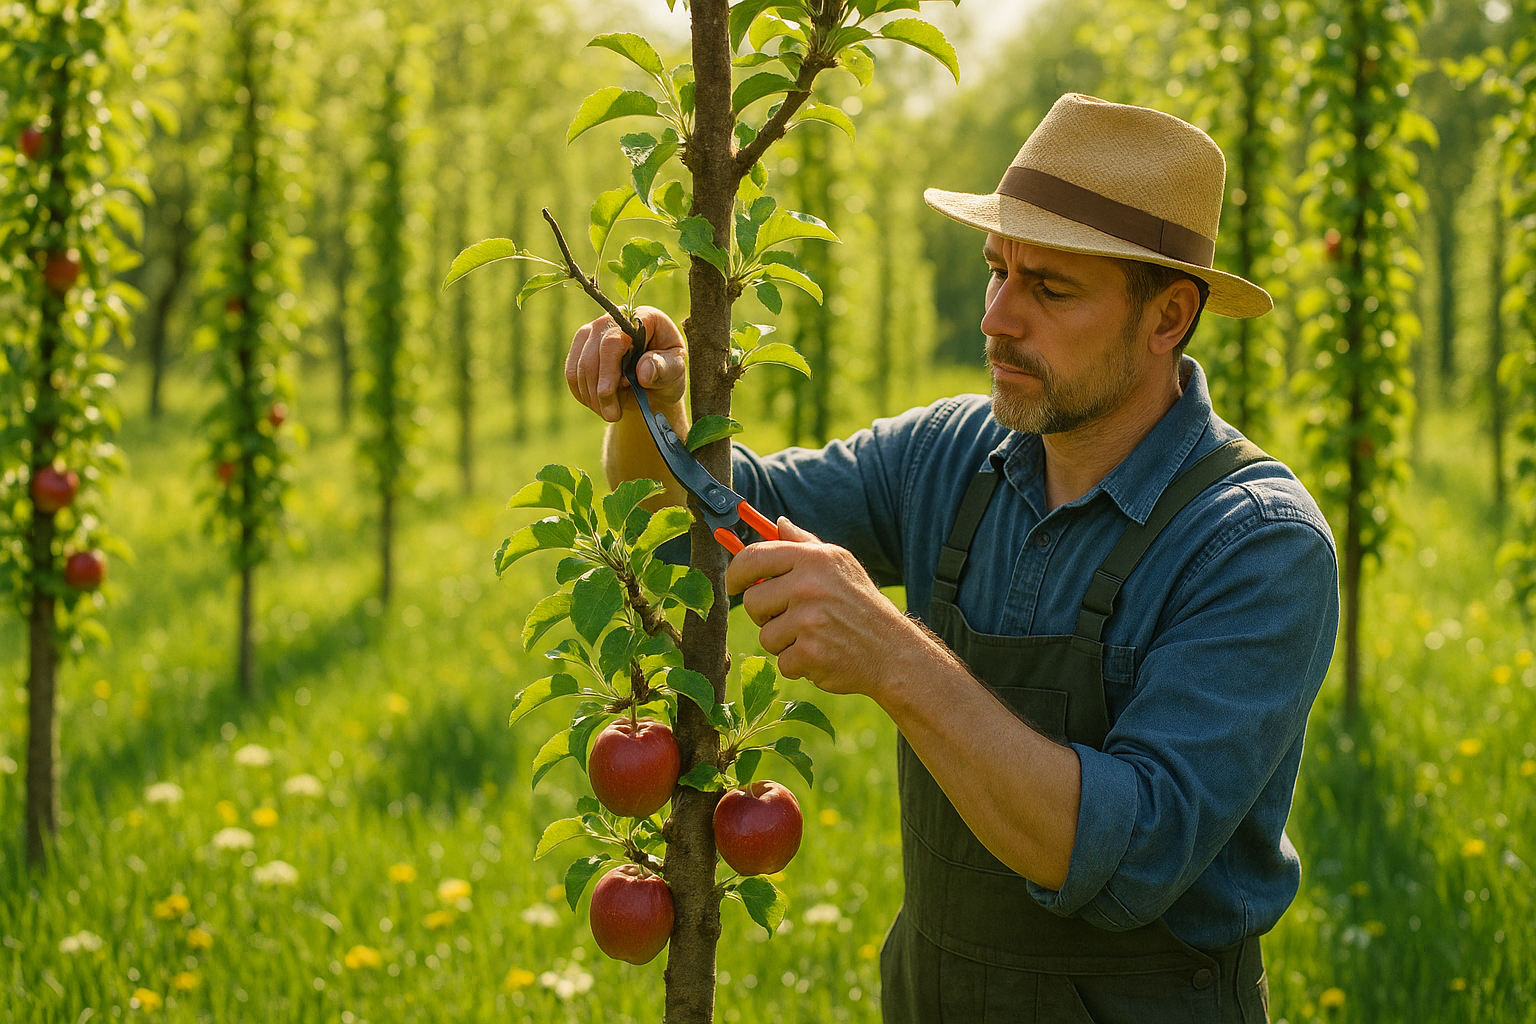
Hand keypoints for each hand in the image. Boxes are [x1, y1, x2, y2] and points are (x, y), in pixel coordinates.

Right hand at [566, 306, 687, 422]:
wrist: (655, 383)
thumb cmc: (668, 374)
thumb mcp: (676, 373)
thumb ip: (664, 369)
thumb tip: (644, 372)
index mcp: (643, 318)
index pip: (614, 340)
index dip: (608, 369)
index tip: (608, 394)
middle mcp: (615, 318)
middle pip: (592, 354)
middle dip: (599, 390)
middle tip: (613, 415)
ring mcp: (594, 330)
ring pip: (579, 366)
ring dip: (591, 396)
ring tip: (610, 413)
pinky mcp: (581, 345)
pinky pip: (571, 373)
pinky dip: (583, 393)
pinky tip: (599, 405)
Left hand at [727, 518, 938, 697]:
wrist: (893, 651)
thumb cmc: (861, 605)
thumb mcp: (840, 565)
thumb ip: (805, 544)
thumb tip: (777, 523)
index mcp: (813, 559)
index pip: (754, 557)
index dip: (736, 572)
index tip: (734, 584)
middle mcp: (809, 585)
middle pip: (752, 601)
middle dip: (765, 614)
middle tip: (790, 618)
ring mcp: (809, 620)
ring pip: (765, 635)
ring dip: (784, 642)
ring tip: (814, 637)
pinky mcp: (809, 653)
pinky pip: (781, 661)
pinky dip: (798, 664)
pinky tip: (822, 655)